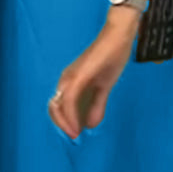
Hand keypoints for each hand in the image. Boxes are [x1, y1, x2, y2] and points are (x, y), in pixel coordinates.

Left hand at [47, 17, 137, 140]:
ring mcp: (71, 76)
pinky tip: (79, 125)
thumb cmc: (111, 56)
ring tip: (75, 134)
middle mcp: (66, 79)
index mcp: (71, 81)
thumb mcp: (105, 86)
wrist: (119, 35)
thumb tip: (90, 124)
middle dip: (62, 125)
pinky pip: (69, 100)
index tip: (75, 134)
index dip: (63, 122)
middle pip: (54, 107)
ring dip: (65, 123)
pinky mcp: (79, 75)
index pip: (58, 106)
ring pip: (58, 105)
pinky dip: (71, 115)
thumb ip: (97, 104)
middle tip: (75, 136)